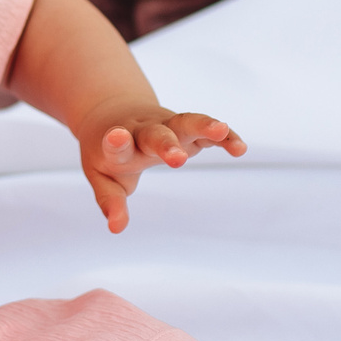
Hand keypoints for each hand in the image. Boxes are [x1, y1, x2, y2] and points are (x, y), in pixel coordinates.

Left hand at [84, 109, 246, 232]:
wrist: (115, 112)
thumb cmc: (107, 152)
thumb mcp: (101, 176)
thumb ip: (110, 201)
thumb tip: (116, 228)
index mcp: (117, 144)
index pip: (117, 144)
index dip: (116, 142)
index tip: (115, 137)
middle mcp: (144, 131)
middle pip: (156, 134)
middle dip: (167, 144)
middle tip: (177, 159)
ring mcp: (167, 126)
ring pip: (186, 122)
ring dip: (203, 126)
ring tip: (222, 130)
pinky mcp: (186, 128)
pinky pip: (207, 130)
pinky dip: (224, 136)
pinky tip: (240, 147)